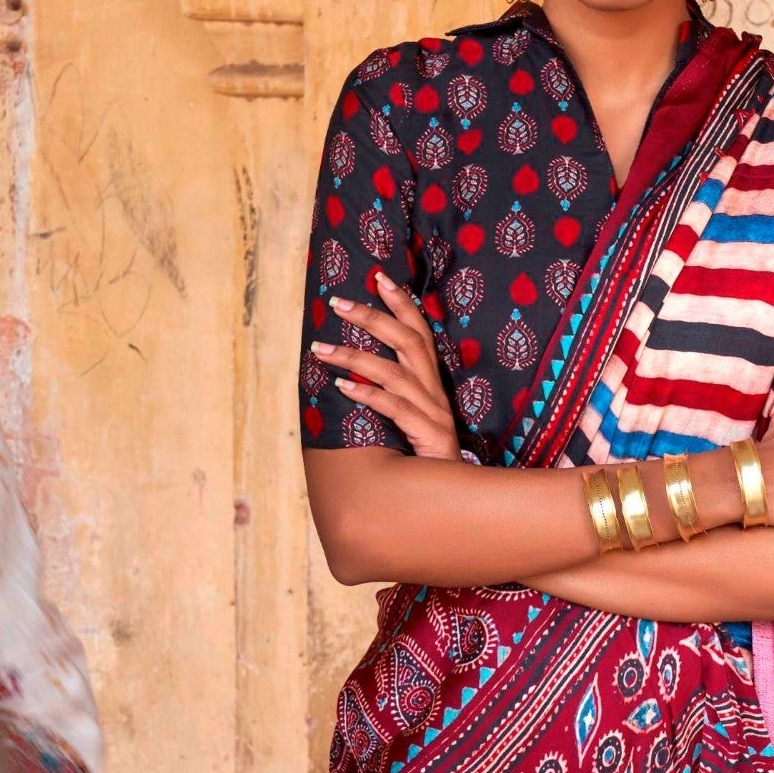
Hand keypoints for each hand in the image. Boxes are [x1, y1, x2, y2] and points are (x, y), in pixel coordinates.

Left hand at [312, 275, 460, 460]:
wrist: (453, 495)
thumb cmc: (423, 457)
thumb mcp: (410, 419)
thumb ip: (391, 394)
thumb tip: (350, 372)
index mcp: (432, 384)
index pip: (420, 334)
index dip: (402, 304)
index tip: (379, 278)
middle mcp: (435, 393)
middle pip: (408, 343)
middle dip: (373, 318)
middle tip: (338, 302)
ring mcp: (434, 414)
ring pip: (395, 374)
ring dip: (355, 357)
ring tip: (320, 350)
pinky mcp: (429, 436)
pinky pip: (396, 409)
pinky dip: (369, 395)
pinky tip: (343, 386)